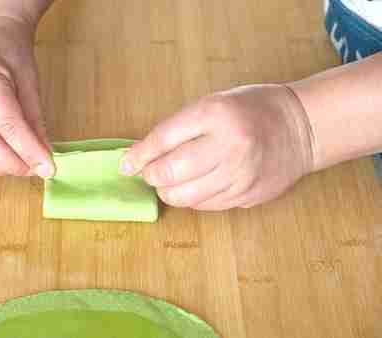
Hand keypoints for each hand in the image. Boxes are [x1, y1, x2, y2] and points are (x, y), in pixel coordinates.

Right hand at [0, 17, 53, 177]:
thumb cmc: (9, 54)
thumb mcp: (30, 81)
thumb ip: (35, 121)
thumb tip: (43, 158)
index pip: (4, 120)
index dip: (27, 148)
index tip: (47, 168)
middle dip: (11, 163)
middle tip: (36, 170)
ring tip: (22, 166)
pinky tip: (4, 161)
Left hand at [121, 84, 314, 209]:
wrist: (303, 127)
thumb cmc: (252, 109)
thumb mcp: (213, 104)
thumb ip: (179, 128)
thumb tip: (142, 155)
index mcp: (216, 114)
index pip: (164, 138)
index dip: (139, 155)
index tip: (125, 164)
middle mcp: (228, 146)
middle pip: (170, 172)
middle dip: (151, 176)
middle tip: (149, 173)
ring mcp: (240, 175)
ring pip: (185, 196)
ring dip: (168, 191)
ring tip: (169, 181)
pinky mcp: (247, 196)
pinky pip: (205, 205)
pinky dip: (191, 198)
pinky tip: (194, 186)